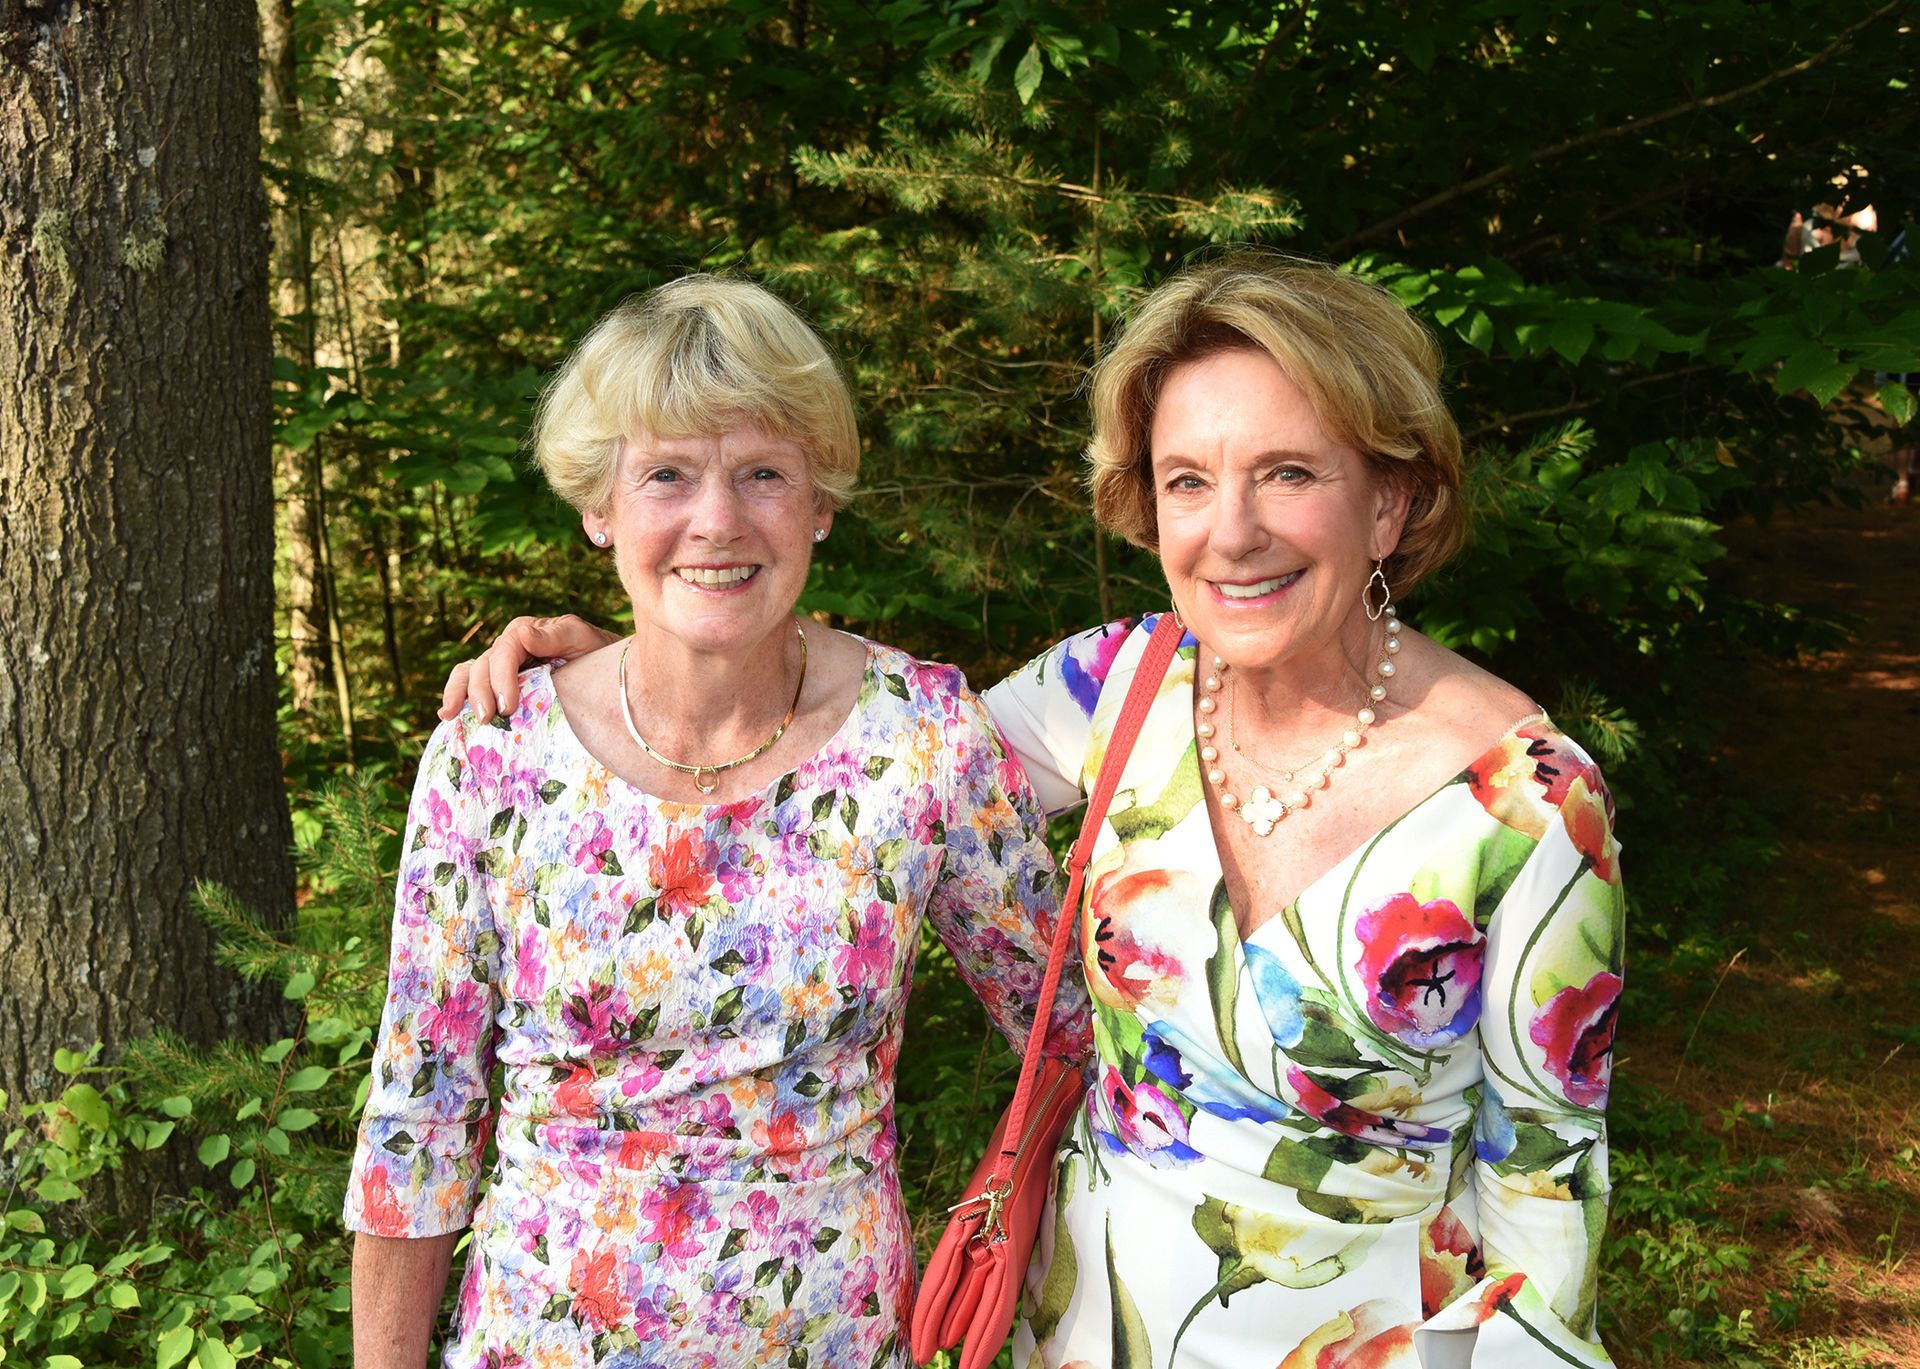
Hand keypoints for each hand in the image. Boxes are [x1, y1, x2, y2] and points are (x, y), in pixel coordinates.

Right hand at [439, 614, 617, 722]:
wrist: (608, 674)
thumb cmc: (597, 653)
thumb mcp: (583, 640)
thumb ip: (556, 636)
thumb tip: (523, 635)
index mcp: (525, 632)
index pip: (504, 651)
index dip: (501, 678)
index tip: (508, 706)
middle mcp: (508, 648)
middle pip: (482, 665)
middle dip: (480, 692)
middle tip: (488, 719)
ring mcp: (501, 667)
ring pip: (469, 674)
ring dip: (459, 694)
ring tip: (451, 715)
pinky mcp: (499, 685)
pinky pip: (470, 686)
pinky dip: (457, 697)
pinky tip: (448, 715)